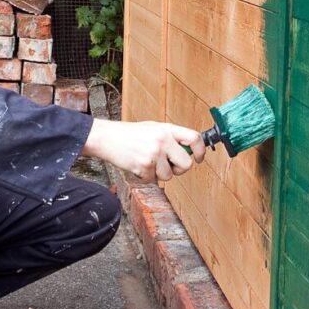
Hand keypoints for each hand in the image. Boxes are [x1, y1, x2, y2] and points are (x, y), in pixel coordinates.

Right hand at [81, 119, 204, 181]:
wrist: (107, 138)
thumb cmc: (130, 134)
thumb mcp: (154, 128)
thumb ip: (171, 138)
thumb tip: (189, 152)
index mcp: (167, 128)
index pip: (195, 138)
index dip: (201, 151)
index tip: (198, 158)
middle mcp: (163, 140)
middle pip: (186, 164)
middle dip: (180, 169)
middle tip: (170, 166)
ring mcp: (154, 154)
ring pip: (169, 175)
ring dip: (160, 174)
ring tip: (147, 162)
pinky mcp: (145, 166)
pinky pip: (154, 180)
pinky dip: (147, 177)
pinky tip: (138, 165)